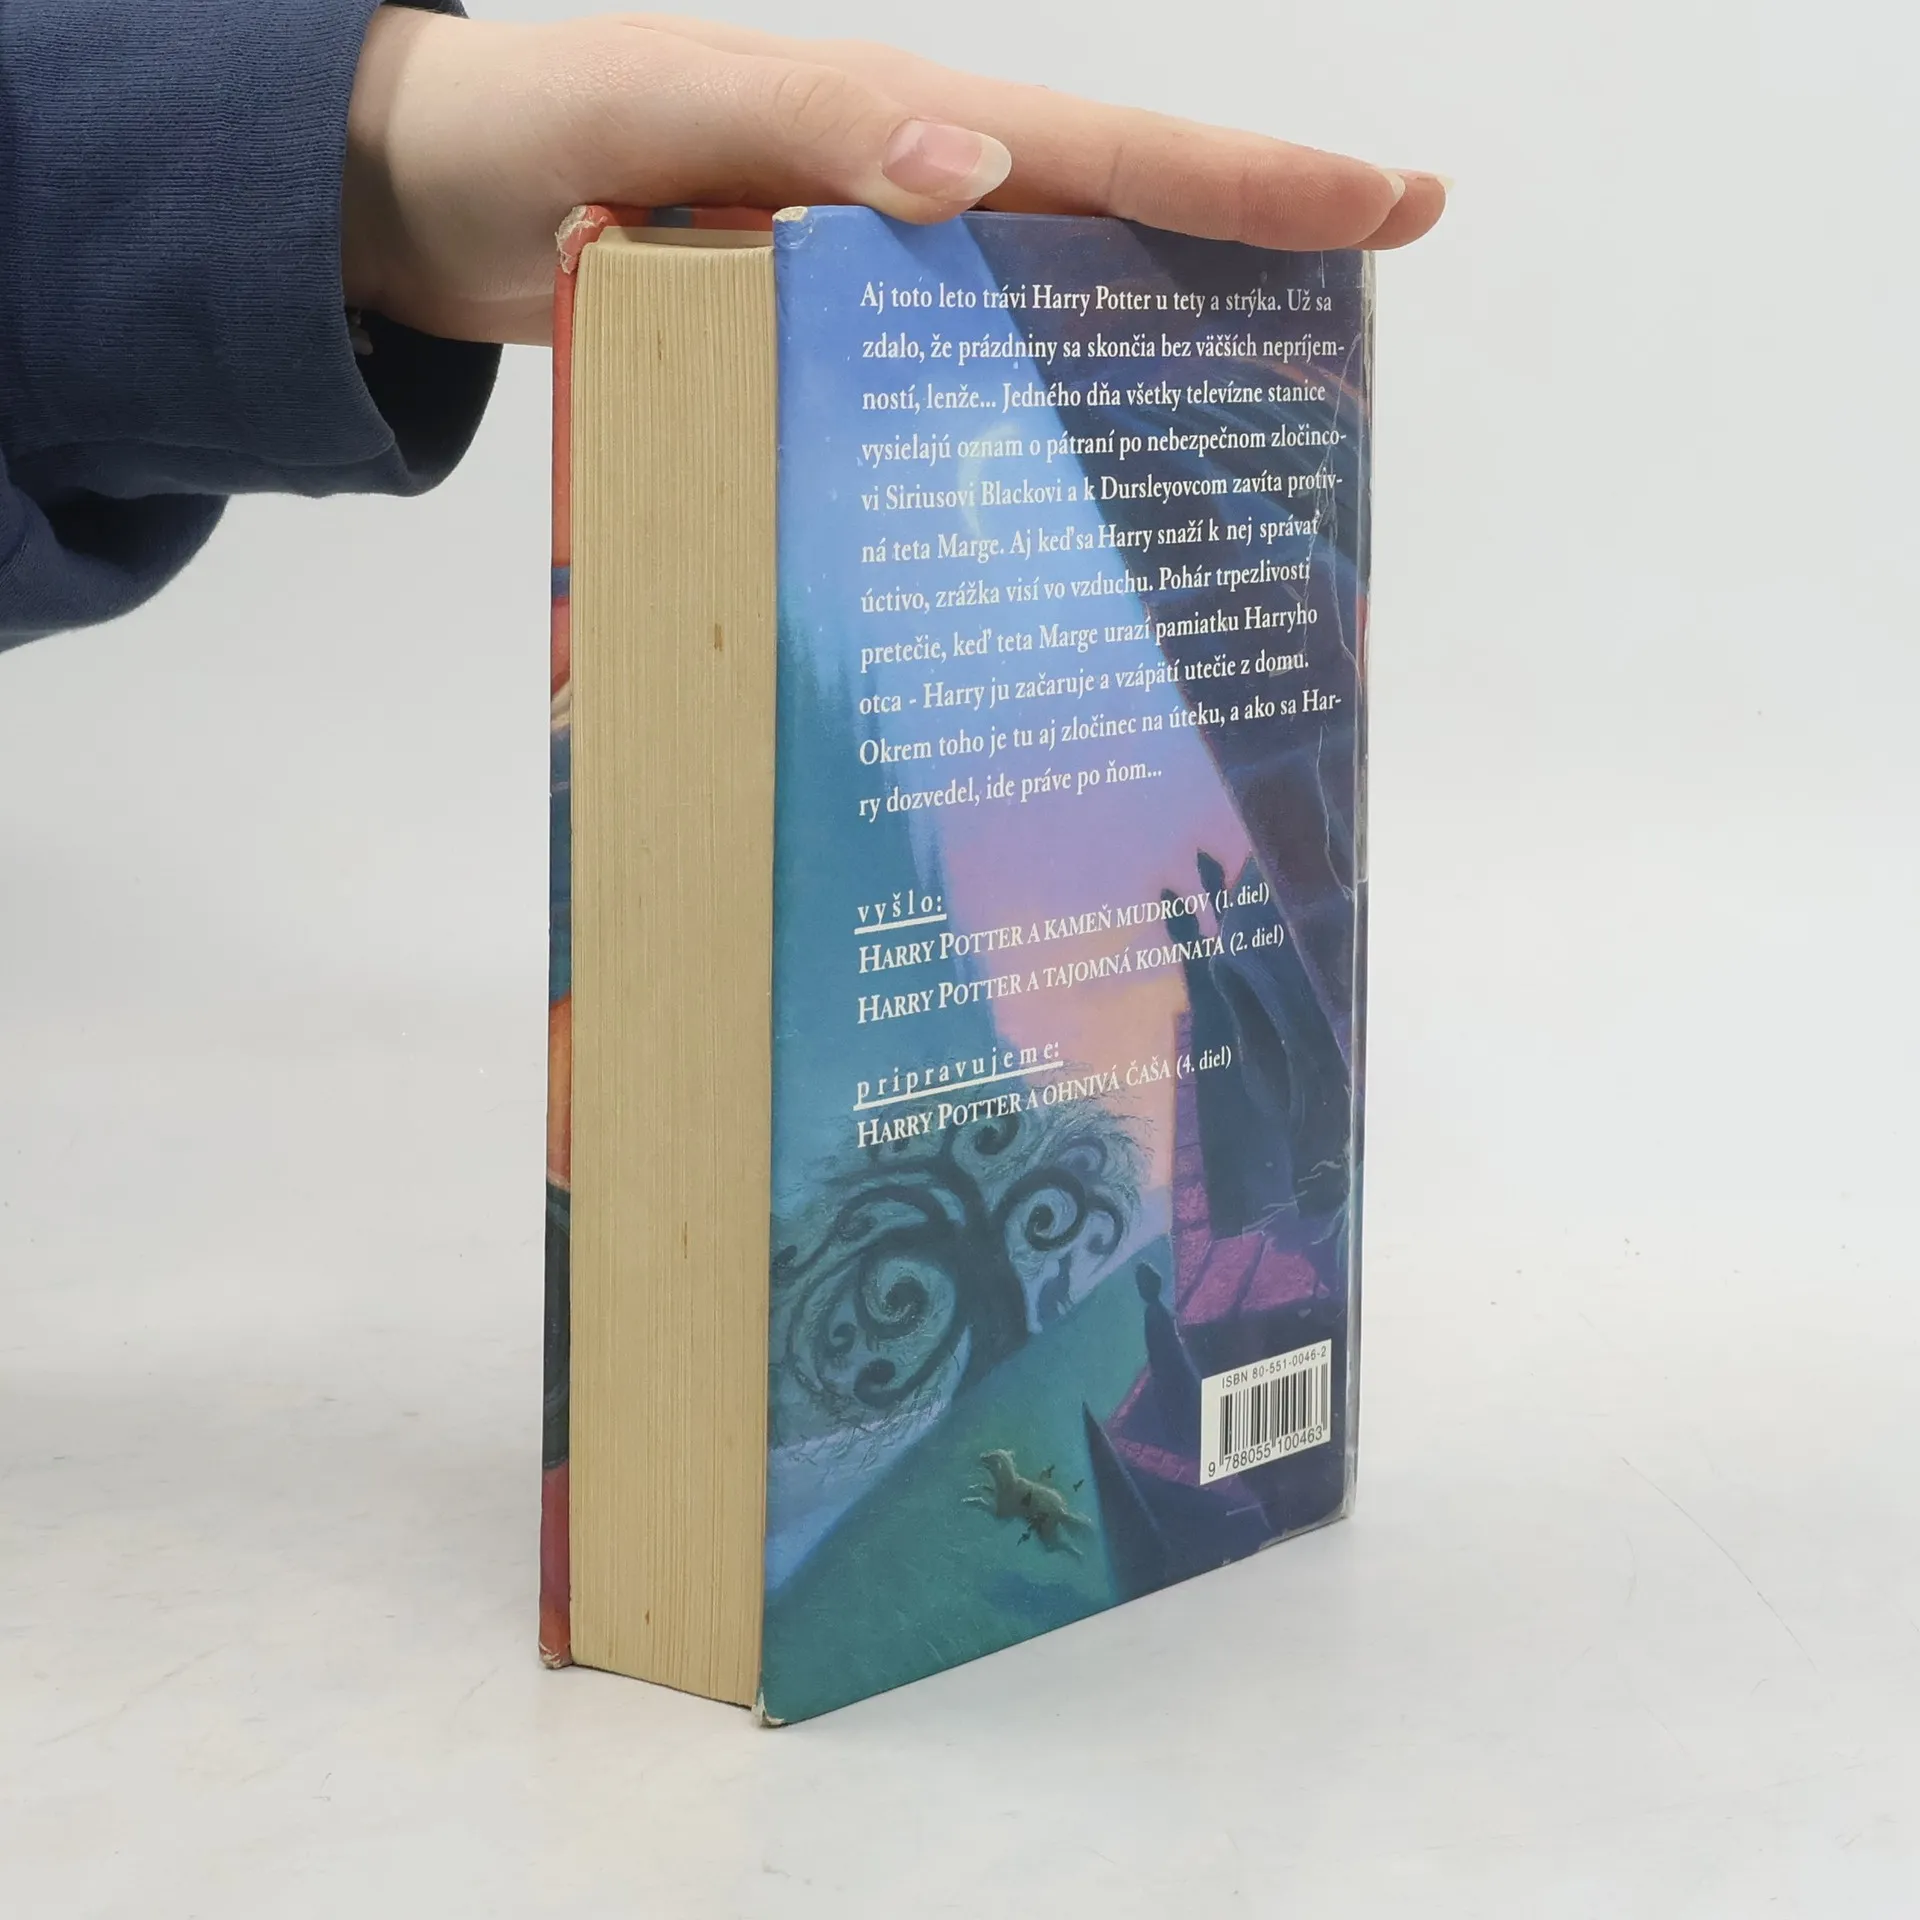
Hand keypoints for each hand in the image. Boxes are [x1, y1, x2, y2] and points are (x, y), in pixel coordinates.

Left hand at [345, 9, 1446, 345]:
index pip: (1107, 151)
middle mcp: (911, 206)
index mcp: (897, 127)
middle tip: (1375, 299)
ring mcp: (878, 286)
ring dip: (1155, 356)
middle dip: (1250, 253)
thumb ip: (810, 133)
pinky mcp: (834, 356)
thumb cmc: (535, 140)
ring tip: (1262, 428)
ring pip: (1050, 315)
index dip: (1251, 179)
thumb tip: (975, 164)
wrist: (440, 209)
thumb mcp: (663, 110)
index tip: (1389, 201)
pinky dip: (1025, 425)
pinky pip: (956, 388)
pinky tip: (1068, 494)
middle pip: (1114, 228)